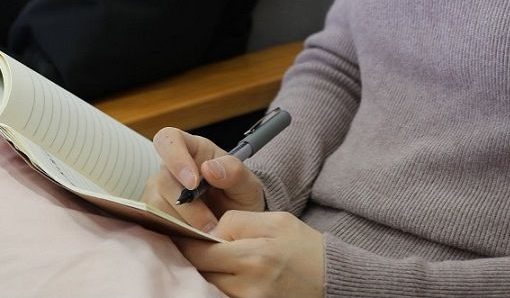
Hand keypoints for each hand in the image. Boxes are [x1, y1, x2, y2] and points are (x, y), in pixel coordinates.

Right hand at [148, 126, 266, 234]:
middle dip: (187, 206)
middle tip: (210, 224)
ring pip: (154, 206)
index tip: (193, 184)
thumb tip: (208, 168)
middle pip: (162, 179)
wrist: (237, 227)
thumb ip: (234, 171)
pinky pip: (153, 225)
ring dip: (181, 222)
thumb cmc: (240, 198)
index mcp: (194, 149)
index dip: (175, 158)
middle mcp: (171, 169)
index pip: (169, 139)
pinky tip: (192, 238)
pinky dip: (173, 233)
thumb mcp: (247, 184)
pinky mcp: (154, 218)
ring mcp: (159, 194)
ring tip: (206, 233)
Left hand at [176, 210, 325, 297]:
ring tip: (211, 259)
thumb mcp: (278, 221)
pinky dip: (218, 286)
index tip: (179, 232)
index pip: (202, 250)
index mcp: (255, 255)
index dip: (187, 240)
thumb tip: (211, 229)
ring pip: (208, 285)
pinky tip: (223, 275)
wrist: (330, 280)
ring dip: (206, 272)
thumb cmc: (304, 247)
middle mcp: (247, 284)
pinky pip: (220, 297)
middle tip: (193, 245)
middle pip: (201, 271)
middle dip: (194, 257)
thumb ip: (241, 221)